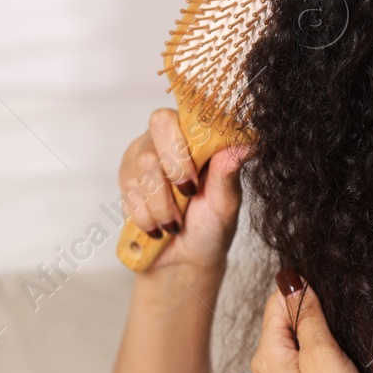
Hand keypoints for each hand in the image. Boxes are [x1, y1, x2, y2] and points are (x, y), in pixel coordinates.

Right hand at [117, 108, 249, 272]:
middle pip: (158, 126)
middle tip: (187, 195)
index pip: (185, 112)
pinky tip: (158, 226)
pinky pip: (128, 190)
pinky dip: (146, 215)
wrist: (184, 260)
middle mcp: (166, 140)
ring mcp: (142, 157)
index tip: (195, 178)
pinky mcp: (125, 180)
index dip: (185, 141)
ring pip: (143, 164)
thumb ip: (228, 172)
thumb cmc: (210, 227)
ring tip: (175, 223)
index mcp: (195, 138)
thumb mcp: (225, 203)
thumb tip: (247, 143)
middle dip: (173, 168)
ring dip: (161, 203)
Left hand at [249, 273, 372, 372]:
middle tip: (338, 336)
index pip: (275, 305)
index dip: (302, 294)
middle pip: (281, 331)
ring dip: (310, 351)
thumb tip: (291, 281)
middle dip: (308, 324)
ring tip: (337, 363)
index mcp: (265, 358)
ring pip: (288, 358)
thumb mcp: (325, 353)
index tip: (327, 297)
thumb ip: (307, 316)